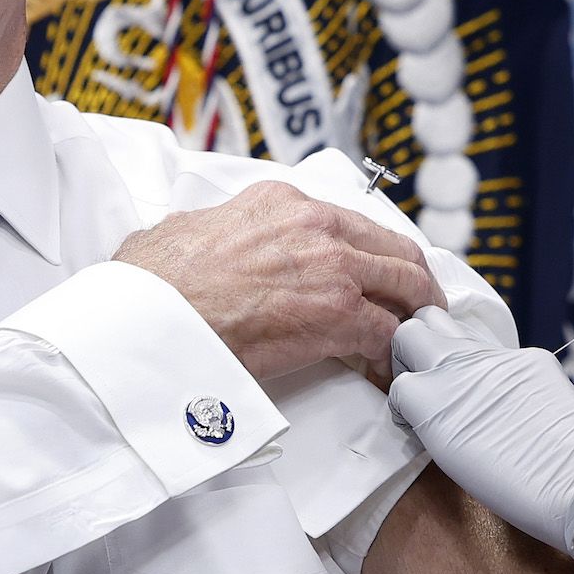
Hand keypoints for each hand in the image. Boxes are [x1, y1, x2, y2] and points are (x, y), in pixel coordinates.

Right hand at [115, 181, 444, 383]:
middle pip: (391, 247)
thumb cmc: (159, 282)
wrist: (156, 316)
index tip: (371, 271)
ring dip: (416, 312)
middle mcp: (316, 225)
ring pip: (405, 284)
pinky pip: (389, 333)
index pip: (347, 221)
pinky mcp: (340, 314)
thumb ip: (216, 230)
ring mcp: (334, 268)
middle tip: (417, 303)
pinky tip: (390, 371)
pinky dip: (396, 355)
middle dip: (411, 277)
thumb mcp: (187, 230)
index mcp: (281, 201)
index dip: (367, 251)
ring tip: (417, 337)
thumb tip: (208, 241)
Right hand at [390, 307, 573, 570]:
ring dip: (449, 347)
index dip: (402, 399)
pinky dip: (493, 368)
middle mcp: (457, 365)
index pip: (397, 380)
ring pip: (456, 328)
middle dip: (413, 347)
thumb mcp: (450, 458)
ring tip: (462, 380)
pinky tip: (508, 396)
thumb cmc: (511, 489)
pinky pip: (498, 352)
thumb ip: (431, 419)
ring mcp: (496, 356)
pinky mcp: (530, 357)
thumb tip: (428, 406)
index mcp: (429, 398)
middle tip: (425, 376)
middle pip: (416, 326)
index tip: (414, 416)